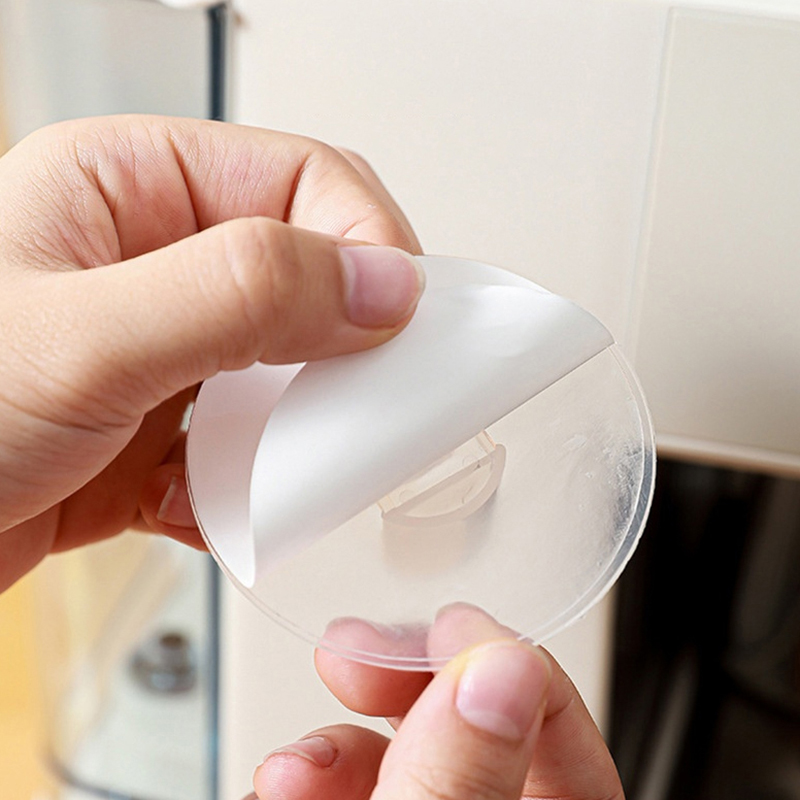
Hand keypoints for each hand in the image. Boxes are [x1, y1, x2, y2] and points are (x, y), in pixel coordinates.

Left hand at [0, 115, 422, 591]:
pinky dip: (253, 486)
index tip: (403, 320)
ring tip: (269, 469)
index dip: (369, 244)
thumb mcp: (83, 337)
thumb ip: (239, 295)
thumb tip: (380, 283)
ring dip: (299, 428)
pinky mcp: (165, 431)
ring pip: (294, 370)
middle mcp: (157, 262)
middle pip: (314, 275)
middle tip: (363, 401)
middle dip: (348, 344)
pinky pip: (255, 445)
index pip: (307, 181)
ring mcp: (167, 352)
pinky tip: (208, 505)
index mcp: (134, 189)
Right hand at [253, 606, 623, 799]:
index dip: (508, 660)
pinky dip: (313, 775)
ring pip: (403, 753)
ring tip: (296, 763)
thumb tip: (500, 671)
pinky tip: (283, 783)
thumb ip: (462, 782)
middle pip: (473, 723)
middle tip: (355, 655)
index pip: (563, 728)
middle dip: (405, 679)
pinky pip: (355, 783)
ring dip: (337, 740)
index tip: (444, 628)